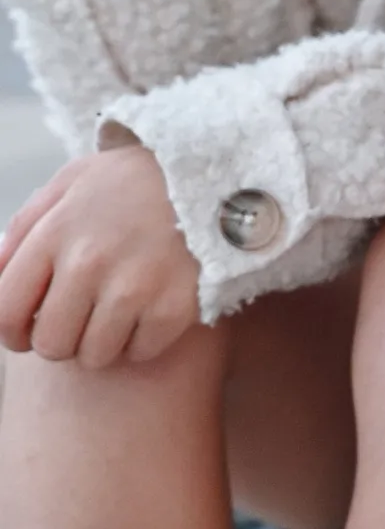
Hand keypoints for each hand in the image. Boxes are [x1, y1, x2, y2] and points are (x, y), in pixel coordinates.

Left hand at [0, 148, 201, 368]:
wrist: (220, 172)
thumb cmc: (140, 179)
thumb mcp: (73, 182)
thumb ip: (27, 225)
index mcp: (56, 233)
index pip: (5, 312)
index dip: (13, 332)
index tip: (31, 329)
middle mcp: (89, 263)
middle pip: (50, 342)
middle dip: (62, 339)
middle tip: (85, 320)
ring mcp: (134, 288)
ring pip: (93, 356)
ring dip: (103, 343)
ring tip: (121, 315)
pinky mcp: (176, 307)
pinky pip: (141, 352)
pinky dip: (144, 341)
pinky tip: (154, 312)